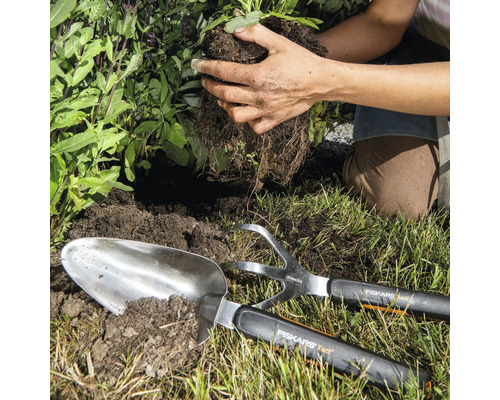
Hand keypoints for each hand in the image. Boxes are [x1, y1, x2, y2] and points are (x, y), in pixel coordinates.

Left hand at [192, 24, 328, 133]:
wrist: (322, 82)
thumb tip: (235, 30)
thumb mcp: (279, 42)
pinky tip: (247, 110)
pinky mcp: (274, 119)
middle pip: (225, 94)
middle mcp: (259, 96)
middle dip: (211, 86)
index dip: (207, 67)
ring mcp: (266, 110)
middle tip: (207, 80)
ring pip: (236, 115)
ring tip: (224, 98)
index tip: (197, 64)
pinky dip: (247, 121)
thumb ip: (256, 34)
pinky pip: (255, 126)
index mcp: (258, 76)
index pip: (224, 72)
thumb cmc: (301, 61)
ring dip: (226, 106)